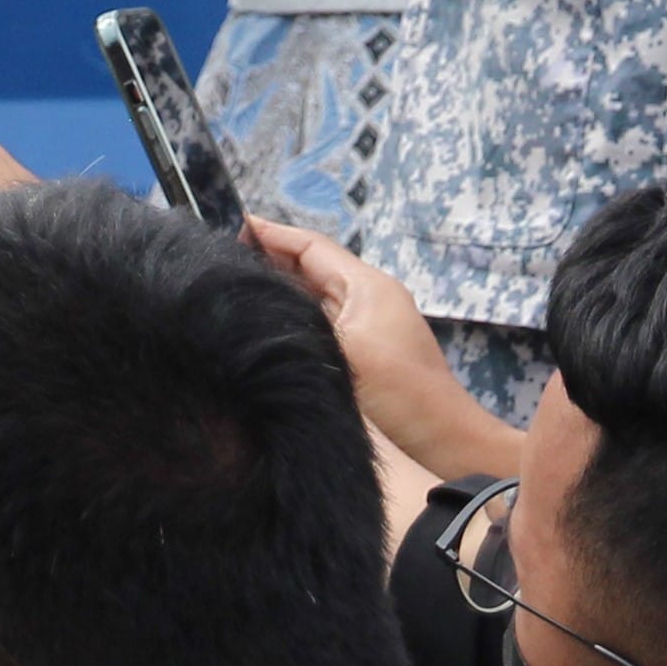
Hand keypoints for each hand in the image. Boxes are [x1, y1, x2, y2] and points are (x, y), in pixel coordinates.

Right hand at [243, 216, 523, 477]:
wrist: (443, 440)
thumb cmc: (399, 391)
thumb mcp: (345, 351)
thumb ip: (301, 323)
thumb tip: (255, 310)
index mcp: (366, 285)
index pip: (312, 246)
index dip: (273, 233)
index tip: (235, 225)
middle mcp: (367, 296)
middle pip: (312, 266)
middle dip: (271, 257)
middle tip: (223, 259)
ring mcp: (367, 324)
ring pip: (315, 294)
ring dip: (281, 287)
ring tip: (235, 286)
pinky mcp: (364, 351)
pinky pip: (321, 321)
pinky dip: (294, 315)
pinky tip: (266, 325)